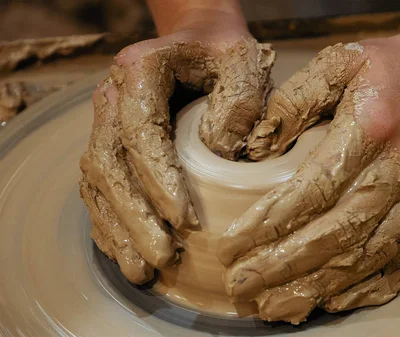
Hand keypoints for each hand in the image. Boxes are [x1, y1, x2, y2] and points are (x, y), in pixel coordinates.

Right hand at [79, 13, 274, 283]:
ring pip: (98, 182)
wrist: (197, 42)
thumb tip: (221, 152)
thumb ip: (239, 101)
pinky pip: (99, 189)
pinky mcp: (110, 145)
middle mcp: (112, 96)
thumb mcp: (242, 63)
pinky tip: (128, 254)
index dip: (158, 178)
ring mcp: (105, 123)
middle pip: (109, 163)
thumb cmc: (223, 54)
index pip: (141, 130)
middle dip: (135, 216)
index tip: (184, 220)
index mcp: (140, 70)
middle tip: (163, 257)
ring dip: (118, 230)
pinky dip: (111, 225)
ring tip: (142, 271)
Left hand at [218, 29, 399, 322]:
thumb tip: (254, 151)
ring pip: (363, 253)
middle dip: (284, 263)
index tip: (233, 244)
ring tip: (271, 302)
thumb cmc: (386, 66)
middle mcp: (398, 167)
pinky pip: (391, 257)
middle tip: (241, 283)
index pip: (314, 187)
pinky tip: (324, 299)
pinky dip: (357, 285)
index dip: (271, 222)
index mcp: (371, 127)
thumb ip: (293, 101)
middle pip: (337, 231)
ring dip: (315, 283)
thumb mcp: (337, 61)